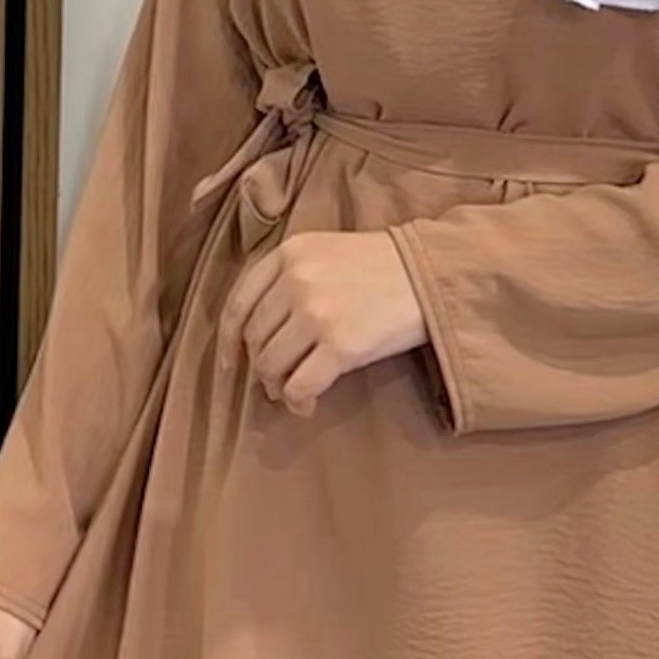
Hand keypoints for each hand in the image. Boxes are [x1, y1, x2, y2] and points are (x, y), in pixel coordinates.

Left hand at [217, 228, 428, 413]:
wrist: (432, 276)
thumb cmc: (384, 267)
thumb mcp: (327, 252)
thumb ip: (291, 277)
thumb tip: (261, 332)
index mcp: (289, 254)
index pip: (239, 303)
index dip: (227, 340)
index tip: (229, 363)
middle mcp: (296, 280)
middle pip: (255, 339)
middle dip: (261, 368)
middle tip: (276, 382)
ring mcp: (317, 313)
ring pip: (272, 365)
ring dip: (278, 387)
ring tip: (293, 393)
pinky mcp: (340, 345)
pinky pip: (300, 386)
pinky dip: (298, 402)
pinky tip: (307, 406)